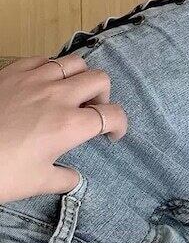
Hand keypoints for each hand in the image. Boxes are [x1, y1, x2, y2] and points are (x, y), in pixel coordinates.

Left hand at [0, 55, 127, 203]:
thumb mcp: (34, 183)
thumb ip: (62, 179)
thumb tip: (74, 178)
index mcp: (70, 126)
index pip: (112, 115)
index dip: (120, 125)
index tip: (113, 134)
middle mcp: (60, 96)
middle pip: (100, 80)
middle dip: (103, 96)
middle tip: (91, 111)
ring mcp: (37, 79)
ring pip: (76, 62)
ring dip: (80, 77)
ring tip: (70, 92)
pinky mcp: (15, 71)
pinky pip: (45, 59)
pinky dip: (51, 69)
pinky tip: (43, 83)